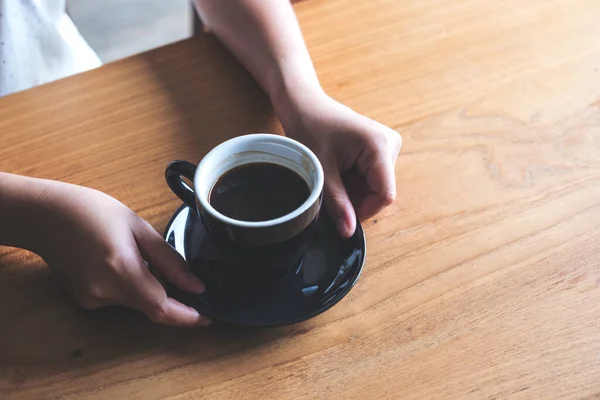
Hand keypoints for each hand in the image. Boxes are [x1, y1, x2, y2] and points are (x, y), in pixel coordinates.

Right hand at [34, 181, 209, 326]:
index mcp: (122, 270)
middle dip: (173, 299)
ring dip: (151, 289)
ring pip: (136, 303)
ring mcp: (92, 299)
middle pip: (151, 307)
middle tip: (187, 280)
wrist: (44, 215)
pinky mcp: (85, 300)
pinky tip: (124, 262)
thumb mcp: (138, 227)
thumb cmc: (92, 211)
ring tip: (143, 256)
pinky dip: (132, 287)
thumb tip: (196, 285)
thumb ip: (169, 259)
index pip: (161, 308)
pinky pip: (120, 299)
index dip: (187, 317)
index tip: (207, 317)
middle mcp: (105, 291)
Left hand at [280, 94, 401, 237]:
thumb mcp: (321, 170)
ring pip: (374, 188)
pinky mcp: (379, 150)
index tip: (340, 213)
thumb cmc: (309, 128)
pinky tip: (337, 171)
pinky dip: (352, 183)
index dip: (363, 210)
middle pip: (379, 193)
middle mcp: (390, 145)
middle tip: (328, 187)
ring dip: (352, 191)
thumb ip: (337, 203)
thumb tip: (349, 232)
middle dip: (355, 199)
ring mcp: (387, 147)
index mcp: (380, 146)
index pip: (384, 195)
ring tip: (331, 175)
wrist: (304, 104)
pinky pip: (370, 179)